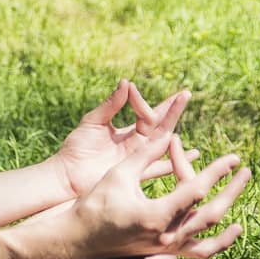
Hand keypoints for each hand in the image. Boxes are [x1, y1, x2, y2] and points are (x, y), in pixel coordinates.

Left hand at [54, 79, 194, 200]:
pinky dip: (176, 162)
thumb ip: (111, 105)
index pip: (144, 113)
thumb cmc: (75, 149)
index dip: (142, 102)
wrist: (67, 176)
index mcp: (125, 131)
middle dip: (173, 110)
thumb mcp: (93, 122)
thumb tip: (126, 82)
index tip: (134, 91)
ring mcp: (138, 159)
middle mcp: (135, 144)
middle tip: (186, 94)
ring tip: (191, 122)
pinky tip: (192, 156)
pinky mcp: (137, 173)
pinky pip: (160, 167)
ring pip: (163, 143)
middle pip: (160, 126)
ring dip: (176, 131)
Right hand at [67, 127, 250, 258]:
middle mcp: (166, 236)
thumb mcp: (119, 174)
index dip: (216, 171)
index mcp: (155, 216)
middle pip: (212, 213)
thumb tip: (168, 132)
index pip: (196, 190)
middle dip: (231, 189)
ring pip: (211, 234)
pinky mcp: (166, 252)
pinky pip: (201, 251)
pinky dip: (220, 242)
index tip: (231, 157)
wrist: (78, 241)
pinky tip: (233, 228)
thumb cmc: (94, 205)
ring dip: (230, 211)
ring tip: (241, 193)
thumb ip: (146, 154)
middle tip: (244, 170)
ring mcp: (168, 248)